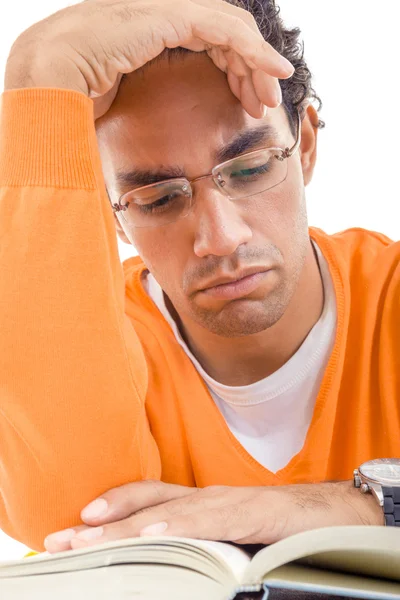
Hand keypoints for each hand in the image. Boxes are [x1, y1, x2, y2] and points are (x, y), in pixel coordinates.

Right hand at [4, 0, 293, 121]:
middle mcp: (155, 15)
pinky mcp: (165, 16)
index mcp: (144, 34)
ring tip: (271, 98)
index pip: (203, 40)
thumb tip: (146, 156)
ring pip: (227, 28)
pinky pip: (223, 29)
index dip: (231, 69)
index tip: (246, 105)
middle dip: (248, 68)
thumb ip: (139, 111)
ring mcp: (159, 10)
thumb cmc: (69, 108)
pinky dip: (253, 51)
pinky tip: (273, 74)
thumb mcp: (115, 110)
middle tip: (264, 104)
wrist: (43, 87)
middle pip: (220, 32)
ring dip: (255, 63)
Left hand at [43, 480, 383, 552]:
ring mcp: (229, 504)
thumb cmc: (274, 528)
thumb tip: (156, 555)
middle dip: (102, 521)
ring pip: (172, 511)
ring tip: (91, 539)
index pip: (145, 499)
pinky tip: (157, 535)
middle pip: (147, 502)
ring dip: (129, 525)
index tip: (71, 527)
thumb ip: (194, 539)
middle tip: (61, 538)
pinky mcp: (254, 514)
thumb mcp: (224, 535)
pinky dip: (183, 526)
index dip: (108, 510)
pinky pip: (213, 521)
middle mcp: (207, 498)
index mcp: (197, 504)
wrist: (330, 514)